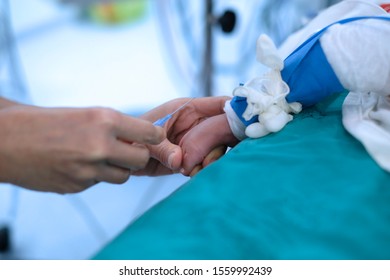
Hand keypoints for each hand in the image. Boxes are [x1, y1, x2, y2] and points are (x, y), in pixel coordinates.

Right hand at [0, 105, 164, 192]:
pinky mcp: (77, 186)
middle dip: (137, 157)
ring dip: (117, 169)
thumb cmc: (44, 122)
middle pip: (141, 160)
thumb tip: (141, 139)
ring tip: (99, 158)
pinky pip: (99, 183)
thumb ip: (114, 127)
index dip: (154, 138)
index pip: (149, 134)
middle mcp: (100, 145)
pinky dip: (95, 177)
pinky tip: (77, 165)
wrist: (4, 141)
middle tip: (127, 151)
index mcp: (104, 120)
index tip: (154, 140)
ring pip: (123, 176)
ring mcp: (88, 169)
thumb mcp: (85, 114)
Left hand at [133, 96, 232, 175]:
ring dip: (211, 159)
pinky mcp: (194, 157)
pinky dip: (203, 168)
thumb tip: (180, 161)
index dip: (236, 111)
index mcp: (188, 109)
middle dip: (222, 143)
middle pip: (225, 128)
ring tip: (193, 166)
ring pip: (220, 147)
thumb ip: (163, 148)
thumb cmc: (132, 138)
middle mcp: (197, 123)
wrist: (124, 158)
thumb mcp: (146, 140)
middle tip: (209, 157)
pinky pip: (209, 162)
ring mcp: (197, 141)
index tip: (247, 123)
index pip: (220, 104)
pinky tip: (190, 172)